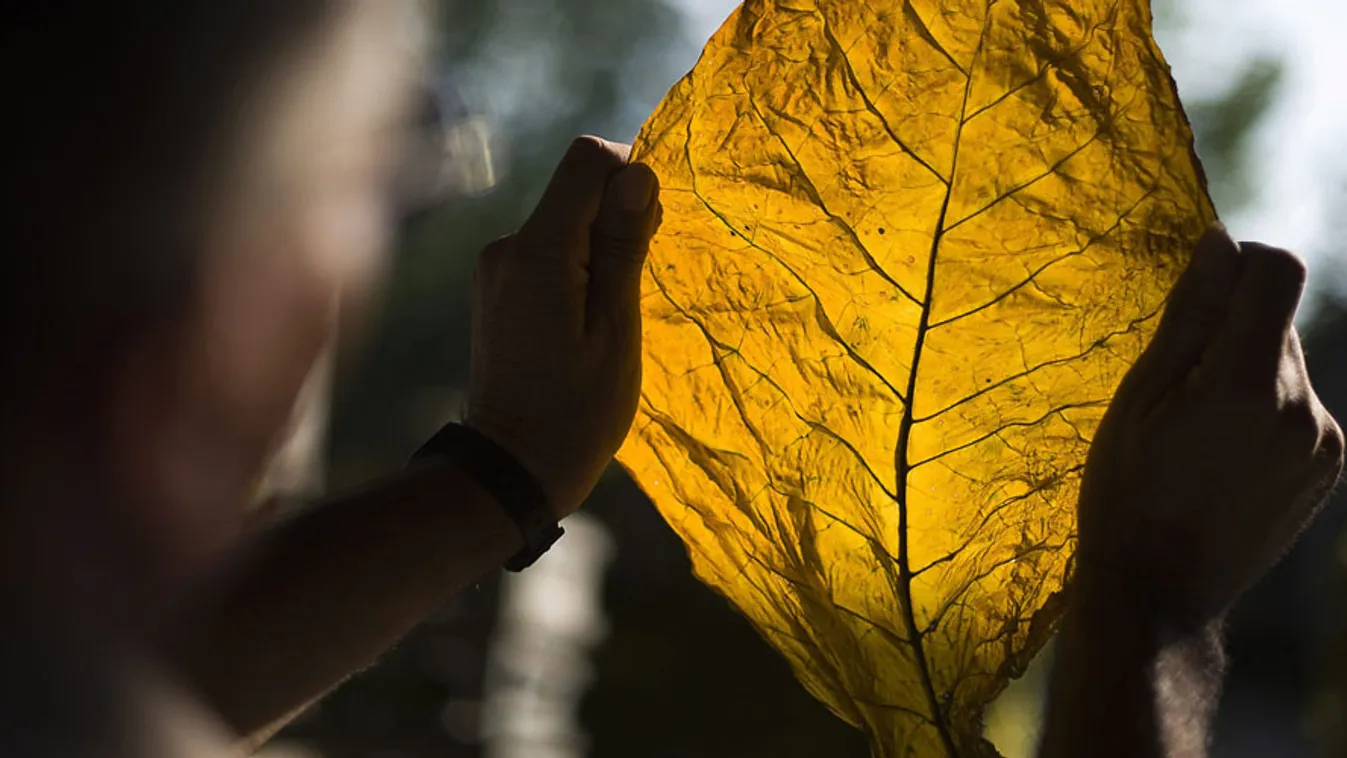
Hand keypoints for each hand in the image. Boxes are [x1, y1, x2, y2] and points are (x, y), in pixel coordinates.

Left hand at [464, 136, 659, 516]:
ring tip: (613, 313)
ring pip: (565, 220)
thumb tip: (638, 172)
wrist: (512, 469)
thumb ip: (623, 248)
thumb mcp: (616, 331)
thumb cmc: (575, 413)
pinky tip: (588, 320)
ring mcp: (496, 267)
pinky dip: (578, 267)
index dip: (632, 176)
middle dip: (618, 218)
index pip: (587, 161)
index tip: (653, 231)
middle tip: (635, 286)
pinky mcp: (498, 287)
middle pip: (576, 188)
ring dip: (600, 248)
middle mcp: (506, 247)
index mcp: (536, 253)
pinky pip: (549, 250)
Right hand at [1077, 227, 1342, 624]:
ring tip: (1198, 427)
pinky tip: (1223, 452)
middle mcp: (1299, 407)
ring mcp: (1322, 439)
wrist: (1160, 590)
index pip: (1277, 271)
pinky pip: (1299, 403)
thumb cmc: (1126, 492)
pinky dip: (1264, 407)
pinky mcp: (1330, 463)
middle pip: (1278, 318)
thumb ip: (1188, 317)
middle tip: (1178, 384)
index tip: (1202, 287)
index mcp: (1244, 385)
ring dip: (1248, 369)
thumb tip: (1220, 242)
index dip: (1240, 261)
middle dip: (1232, 327)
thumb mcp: (1138, 399)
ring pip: (1288, 362)